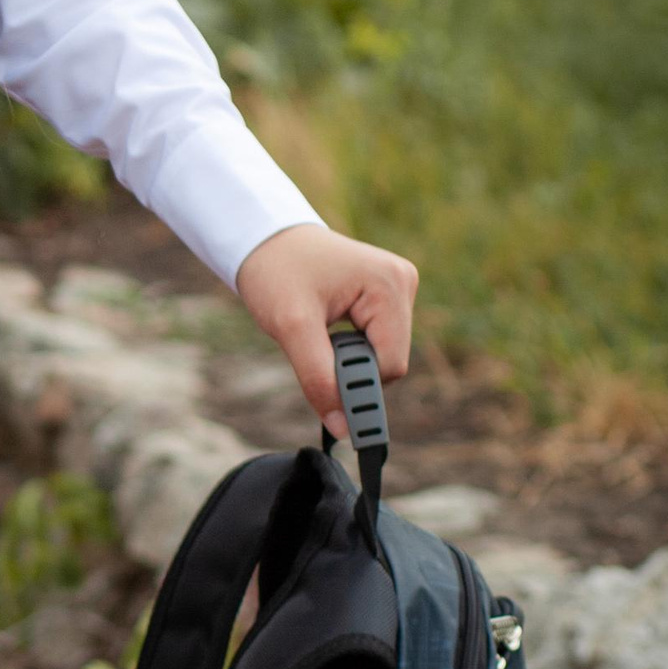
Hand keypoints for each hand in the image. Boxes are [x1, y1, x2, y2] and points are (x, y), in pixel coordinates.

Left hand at [234, 221, 419, 439]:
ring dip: (348, 357)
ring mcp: (397, 287)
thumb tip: (344, 429)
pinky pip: (376, 341)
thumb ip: (318, 379)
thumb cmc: (275, 273)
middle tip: (313, 348)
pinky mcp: (386, 295)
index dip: (357, 384)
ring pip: (382, 355)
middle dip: (350, 367)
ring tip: (317, 332)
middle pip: (390, 362)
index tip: (325, 393)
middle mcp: (403, 282)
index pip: (391, 365)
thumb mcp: (292, 328)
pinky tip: (328, 328)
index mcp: (389, 284)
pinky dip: (350, 346)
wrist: (264, 239)